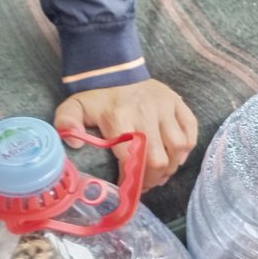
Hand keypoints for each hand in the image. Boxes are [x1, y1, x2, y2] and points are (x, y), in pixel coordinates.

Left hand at [55, 78, 197, 189]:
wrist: (118, 70)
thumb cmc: (98, 97)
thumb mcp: (74, 107)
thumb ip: (67, 123)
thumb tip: (74, 146)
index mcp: (119, 117)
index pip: (132, 158)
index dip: (133, 179)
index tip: (127, 188)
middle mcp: (146, 112)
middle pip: (159, 159)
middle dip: (153, 179)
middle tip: (145, 185)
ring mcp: (166, 107)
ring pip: (178, 148)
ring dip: (171, 167)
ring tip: (160, 174)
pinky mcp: (178, 104)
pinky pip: (190, 132)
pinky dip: (186, 150)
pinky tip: (174, 158)